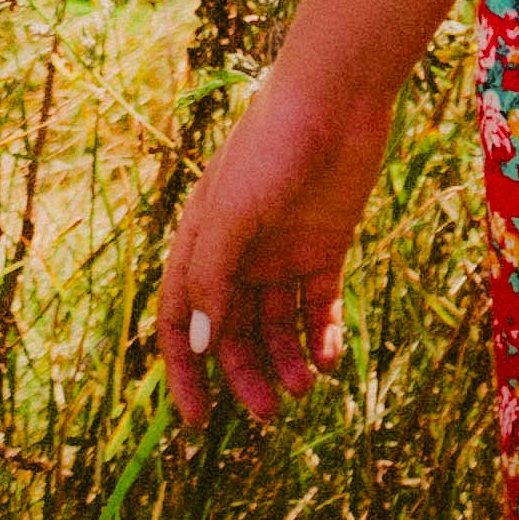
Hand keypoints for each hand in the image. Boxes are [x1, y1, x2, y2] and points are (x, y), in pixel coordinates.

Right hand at [157, 72, 391, 430]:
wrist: (336, 98)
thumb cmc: (271, 147)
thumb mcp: (231, 214)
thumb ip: (213, 278)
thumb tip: (199, 346)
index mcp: (201, 245)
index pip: (182, 324)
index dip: (185, 373)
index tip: (198, 421)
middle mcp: (239, 254)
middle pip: (233, 334)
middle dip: (246, 377)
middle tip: (270, 412)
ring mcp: (283, 252)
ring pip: (277, 327)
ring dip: (287, 362)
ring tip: (306, 386)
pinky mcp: (326, 245)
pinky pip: (319, 306)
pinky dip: (322, 336)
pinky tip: (329, 359)